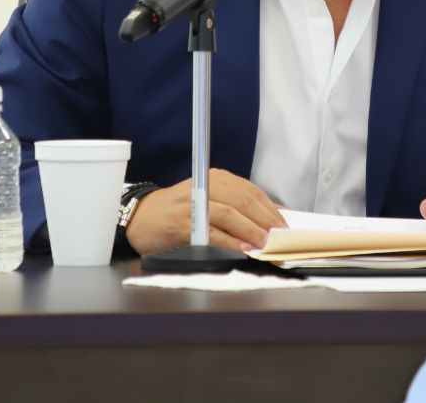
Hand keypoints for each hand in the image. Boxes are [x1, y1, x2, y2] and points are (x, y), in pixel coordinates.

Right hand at [125, 168, 287, 255]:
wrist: (142, 218)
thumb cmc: (178, 210)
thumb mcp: (208, 198)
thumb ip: (235, 205)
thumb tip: (269, 219)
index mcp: (215, 177)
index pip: (251, 191)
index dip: (270, 209)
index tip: (283, 224)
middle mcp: (205, 186)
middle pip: (244, 201)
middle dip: (265, 220)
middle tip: (279, 235)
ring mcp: (193, 203)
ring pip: (230, 214)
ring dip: (251, 230)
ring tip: (264, 242)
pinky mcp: (182, 223)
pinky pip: (212, 232)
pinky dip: (230, 241)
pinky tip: (242, 248)